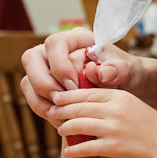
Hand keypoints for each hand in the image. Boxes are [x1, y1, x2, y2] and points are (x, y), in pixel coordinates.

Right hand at [19, 28, 139, 120]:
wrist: (125, 90)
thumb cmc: (126, 75)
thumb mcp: (128, 71)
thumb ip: (118, 70)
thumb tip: (98, 71)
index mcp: (76, 38)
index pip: (55, 44)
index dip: (60, 66)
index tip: (74, 86)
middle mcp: (56, 50)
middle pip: (31, 58)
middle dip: (44, 83)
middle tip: (62, 102)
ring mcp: (46, 67)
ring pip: (28, 80)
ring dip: (41, 100)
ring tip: (61, 115)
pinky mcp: (43, 86)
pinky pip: (32, 96)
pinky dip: (43, 109)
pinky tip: (60, 120)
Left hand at [51, 88, 156, 157]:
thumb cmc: (151, 127)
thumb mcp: (134, 105)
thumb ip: (113, 102)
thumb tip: (89, 103)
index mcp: (120, 96)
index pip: (87, 92)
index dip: (69, 95)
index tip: (57, 97)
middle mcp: (115, 109)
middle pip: (79, 107)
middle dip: (61, 110)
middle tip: (51, 112)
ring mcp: (114, 128)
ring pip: (79, 125)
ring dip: (66, 128)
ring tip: (60, 130)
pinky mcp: (113, 146)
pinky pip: (86, 147)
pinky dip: (74, 150)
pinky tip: (68, 152)